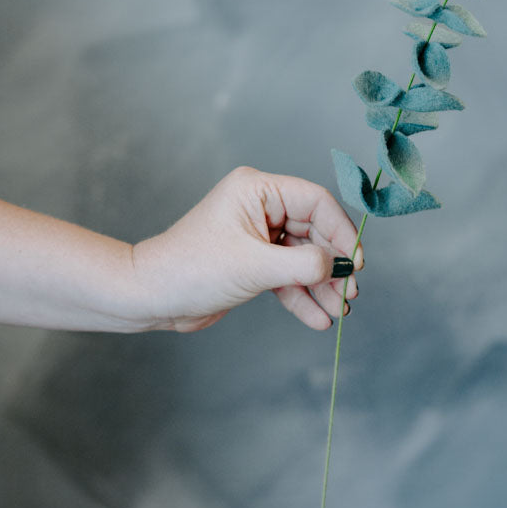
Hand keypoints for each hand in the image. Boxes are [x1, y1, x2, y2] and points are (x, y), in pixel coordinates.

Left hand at [131, 167, 362, 331]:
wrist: (150, 298)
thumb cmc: (192, 269)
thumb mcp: (254, 265)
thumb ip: (305, 264)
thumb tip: (342, 266)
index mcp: (258, 189)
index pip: (316, 202)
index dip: (341, 231)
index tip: (356, 262)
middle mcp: (261, 207)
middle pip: (315, 233)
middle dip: (333, 266)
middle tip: (350, 295)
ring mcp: (258, 235)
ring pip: (304, 258)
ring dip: (321, 286)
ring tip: (339, 312)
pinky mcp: (254, 262)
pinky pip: (288, 276)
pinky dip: (302, 296)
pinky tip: (318, 318)